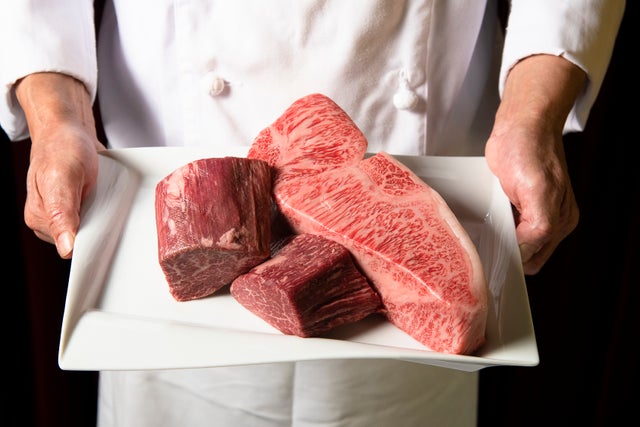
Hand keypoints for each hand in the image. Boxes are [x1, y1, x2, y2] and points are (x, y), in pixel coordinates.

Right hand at [15, 73, 103, 258]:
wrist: (69, 130)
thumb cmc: (63, 147)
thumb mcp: (63, 177)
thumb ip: (62, 213)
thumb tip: (66, 249)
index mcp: (40, 218)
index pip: (71, 249)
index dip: (92, 244)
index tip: (108, 235)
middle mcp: (50, 220)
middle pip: (84, 241)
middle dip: (100, 230)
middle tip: (109, 209)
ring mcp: (66, 215)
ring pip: (93, 231)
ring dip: (106, 220)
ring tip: (106, 201)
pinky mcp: (79, 208)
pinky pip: (98, 220)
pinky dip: (108, 213)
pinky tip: (108, 202)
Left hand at [485, 55, 583, 274]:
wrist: (522, 123)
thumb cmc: (531, 149)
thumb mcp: (538, 192)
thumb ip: (539, 226)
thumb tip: (526, 251)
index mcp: (559, 222)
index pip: (533, 258)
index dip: (513, 259)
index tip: (490, 257)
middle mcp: (549, 221)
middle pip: (524, 255)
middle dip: (505, 253)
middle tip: (481, 248)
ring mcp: (531, 212)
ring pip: (512, 242)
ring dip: (498, 240)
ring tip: (481, 235)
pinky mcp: (515, 202)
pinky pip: (504, 225)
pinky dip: (494, 227)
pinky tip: (484, 222)